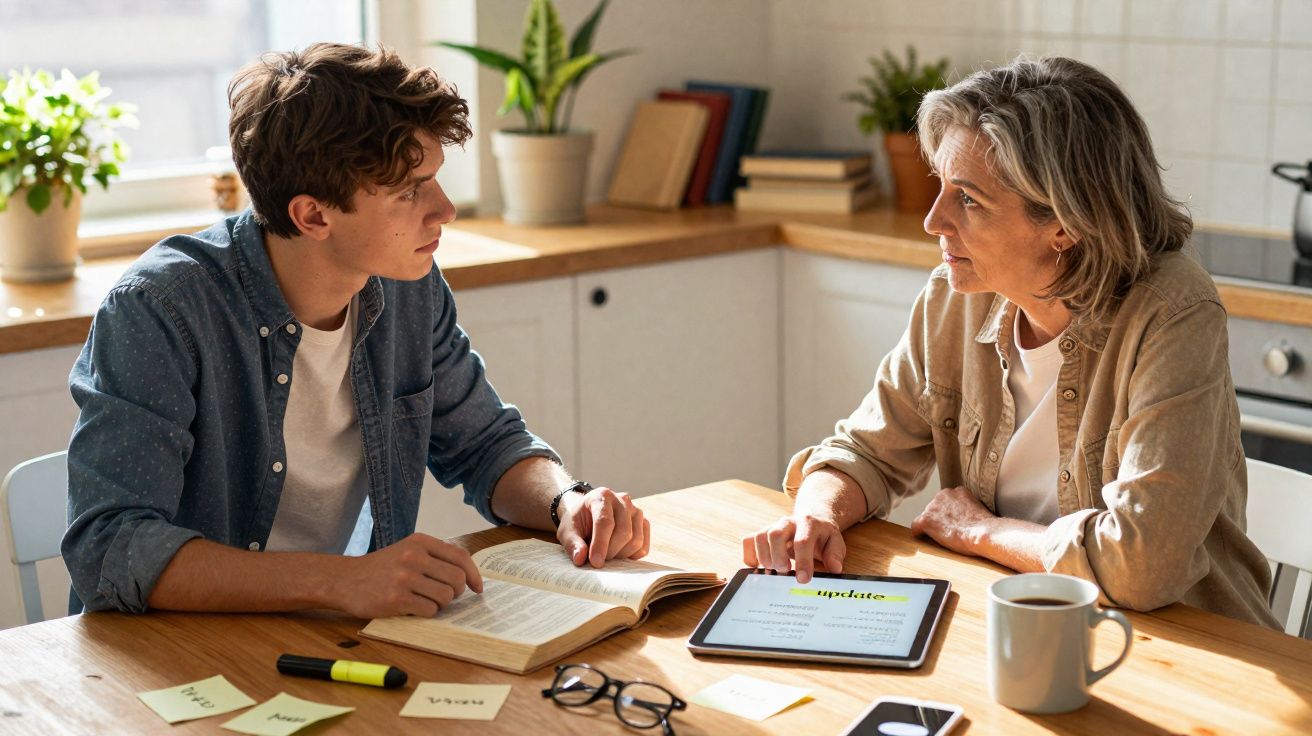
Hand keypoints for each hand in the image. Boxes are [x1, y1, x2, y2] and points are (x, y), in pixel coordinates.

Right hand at [331, 533, 482, 617]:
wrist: (345, 580)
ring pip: (445, 596)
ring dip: (441, 604)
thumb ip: (435, 557)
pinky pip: (429, 610)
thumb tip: (468, 575)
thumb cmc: (382, 568)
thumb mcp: (408, 550)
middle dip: (456, 592)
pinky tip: (414, 608)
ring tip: (426, 601)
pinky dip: (427, 613)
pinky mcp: (396, 599)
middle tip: (445, 596)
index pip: (461, 557)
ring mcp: (404, 578)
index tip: (477, 588)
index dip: (474, 575)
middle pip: (457, 579)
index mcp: (420, 541)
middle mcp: (414, 556)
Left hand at [556, 486, 650, 567]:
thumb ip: (572, 544)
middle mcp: (622, 499)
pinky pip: (643, 546)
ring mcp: (636, 510)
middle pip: (624, 532)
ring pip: (636, 540)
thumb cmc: (577, 522)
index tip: (595, 562)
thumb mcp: (567, 531)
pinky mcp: (644, 523)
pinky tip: (618, 554)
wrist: (588, 515)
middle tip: (597, 560)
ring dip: (621, 555)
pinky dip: (632, 556)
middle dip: (610, 552)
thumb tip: (580, 559)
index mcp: (601, 496)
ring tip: (606, 555)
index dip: (600, 544)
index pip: (605, 522)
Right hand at [741, 513, 846, 583]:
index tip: (803, 579)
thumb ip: (835, 554)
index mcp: (809, 523)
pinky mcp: (762, 533)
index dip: (802, 561)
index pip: (802, 541)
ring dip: (763, 558)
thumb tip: (834, 568)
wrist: (811, 520)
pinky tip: (759, 568)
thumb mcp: (835, 542)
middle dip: (777, 556)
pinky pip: (748, 541)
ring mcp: (773, 526)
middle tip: (784, 572)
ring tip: (773, 572)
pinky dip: (750, 556)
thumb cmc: (822, 536)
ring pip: (759, 537)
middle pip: (775, 534)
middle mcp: (788, 522)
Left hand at [910, 486, 994, 555]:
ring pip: (927, 516)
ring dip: (932, 525)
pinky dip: (918, 533)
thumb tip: (966, 516)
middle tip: (949, 531)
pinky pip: (916, 526)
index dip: (949, 513)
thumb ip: (967, 507)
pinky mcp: (926, 520)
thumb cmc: (985, 527)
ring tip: (943, 537)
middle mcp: (943, 494)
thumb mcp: (979, 509)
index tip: (953, 522)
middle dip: (939, 518)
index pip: (947, 501)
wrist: (982, 533)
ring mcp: (933, 507)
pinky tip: (922, 538)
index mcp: (957, 491)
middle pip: (935, 507)